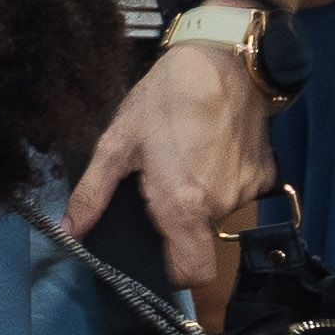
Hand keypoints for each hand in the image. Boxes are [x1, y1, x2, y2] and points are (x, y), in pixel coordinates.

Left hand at [64, 38, 274, 287]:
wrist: (225, 59)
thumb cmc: (164, 99)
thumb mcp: (116, 144)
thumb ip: (92, 194)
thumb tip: (68, 232)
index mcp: (183, 207)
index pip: (191, 274)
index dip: (172, 274)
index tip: (154, 255)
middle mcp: (221, 206)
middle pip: (198, 241)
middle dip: (176, 225)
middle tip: (156, 189)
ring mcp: (248, 191)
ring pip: (216, 215)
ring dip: (197, 199)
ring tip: (181, 160)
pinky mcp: (266, 172)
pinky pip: (238, 192)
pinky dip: (221, 181)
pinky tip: (206, 150)